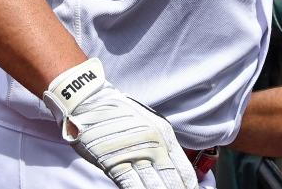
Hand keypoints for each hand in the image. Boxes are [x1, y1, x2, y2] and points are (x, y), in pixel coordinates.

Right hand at [43, 58, 199, 188]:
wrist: (92, 101)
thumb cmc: (120, 114)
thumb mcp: (149, 125)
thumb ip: (160, 148)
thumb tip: (169, 170)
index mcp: (165, 136)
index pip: (184, 171)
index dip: (189, 187)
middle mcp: (154, 146)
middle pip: (172, 181)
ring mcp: (136, 155)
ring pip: (154, 187)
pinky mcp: (116, 162)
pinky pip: (132, 185)